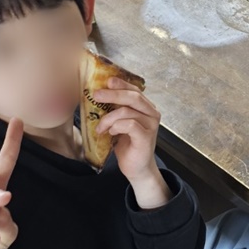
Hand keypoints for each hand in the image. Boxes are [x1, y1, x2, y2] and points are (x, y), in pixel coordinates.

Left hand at [91, 78, 170, 207]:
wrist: (136, 167)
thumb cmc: (127, 144)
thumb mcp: (119, 123)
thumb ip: (115, 110)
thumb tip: (98, 95)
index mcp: (146, 108)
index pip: (135, 90)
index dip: (121, 84)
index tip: (107, 80)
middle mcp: (152, 113)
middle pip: (133, 97)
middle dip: (113, 94)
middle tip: (97, 95)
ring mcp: (151, 125)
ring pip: (127, 111)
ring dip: (109, 118)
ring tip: (100, 128)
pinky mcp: (146, 137)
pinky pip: (129, 124)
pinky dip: (116, 126)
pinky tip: (111, 133)